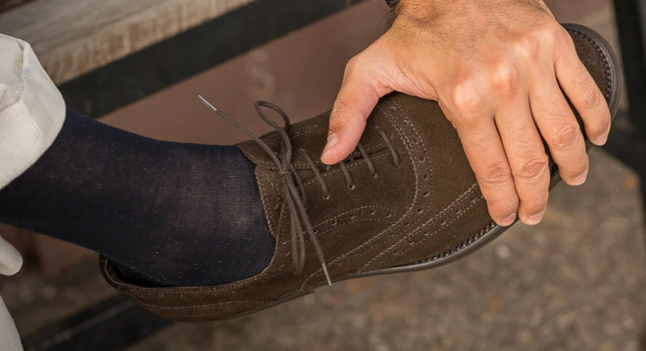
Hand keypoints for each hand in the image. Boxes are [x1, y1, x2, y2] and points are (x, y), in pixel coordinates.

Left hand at [321, 0, 610, 225]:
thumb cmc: (416, 29)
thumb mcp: (370, 69)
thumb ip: (349, 113)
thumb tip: (332, 155)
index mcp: (462, 98)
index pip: (490, 166)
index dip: (501, 200)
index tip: (505, 217)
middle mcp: (503, 85)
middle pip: (529, 159)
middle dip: (535, 197)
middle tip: (535, 215)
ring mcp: (534, 65)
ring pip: (563, 131)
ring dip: (569, 167)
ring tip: (568, 184)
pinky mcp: (555, 46)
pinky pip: (586, 91)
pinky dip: (595, 120)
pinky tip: (593, 141)